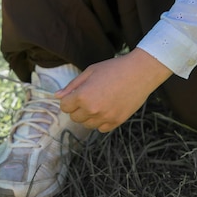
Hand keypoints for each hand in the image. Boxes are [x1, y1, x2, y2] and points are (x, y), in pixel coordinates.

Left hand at [56, 49, 172, 132]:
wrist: (140, 73)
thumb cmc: (114, 68)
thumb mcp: (90, 71)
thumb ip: (72, 86)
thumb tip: (57, 96)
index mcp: (83, 96)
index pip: (64, 106)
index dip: (68, 99)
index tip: (75, 94)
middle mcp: (93, 109)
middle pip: (74, 117)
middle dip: (77, 108)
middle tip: (89, 95)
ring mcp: (105, 117)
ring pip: (87, 124)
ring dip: (88, 116)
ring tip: (99, 101)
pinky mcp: (116, 122)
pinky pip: (101, 128)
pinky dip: (101, 121)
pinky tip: (107, 108)